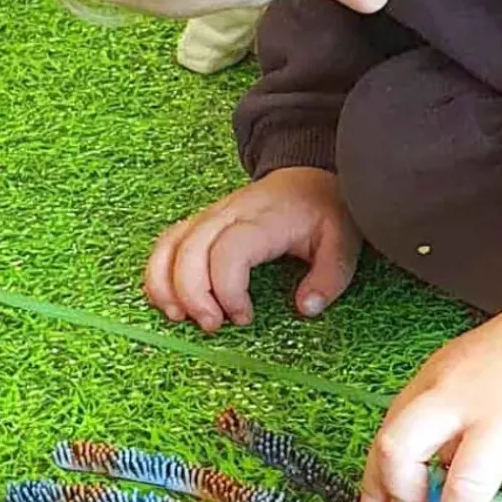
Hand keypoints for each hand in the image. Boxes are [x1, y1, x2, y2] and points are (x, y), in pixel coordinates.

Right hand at [144, 167, 360, 331]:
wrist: (309, 176)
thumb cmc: (324, 210)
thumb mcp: (343, 241)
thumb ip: (330, 276)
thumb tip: (306, 308)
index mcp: (265, 218)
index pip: (229, 251)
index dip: (228, 290)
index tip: (245, 317)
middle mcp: (230, 213)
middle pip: (190, 249)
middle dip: (193, 294)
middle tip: (213, 326)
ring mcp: (211, 215)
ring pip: (170, 244)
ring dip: (166, 285)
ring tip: (180, 318)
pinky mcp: (200, 222)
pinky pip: (167, 244)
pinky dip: (158, 274)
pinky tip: (169, 302)